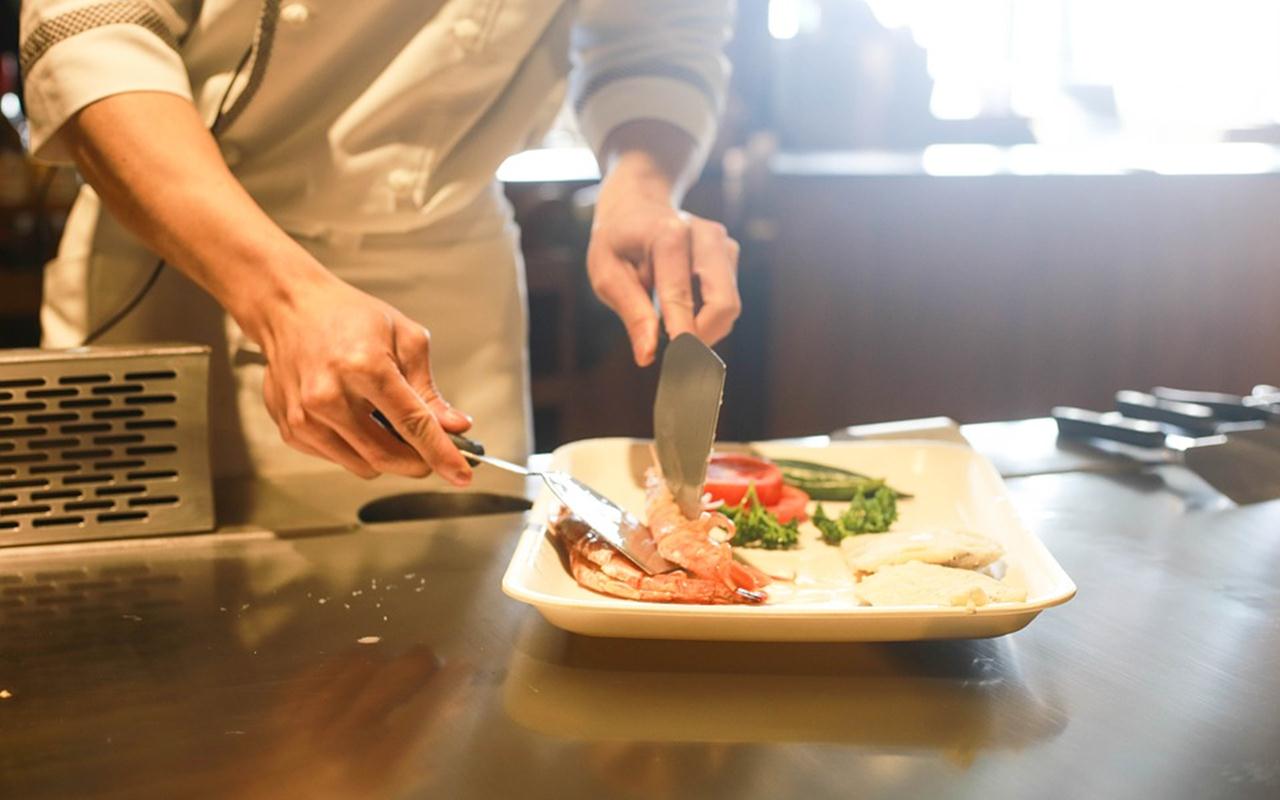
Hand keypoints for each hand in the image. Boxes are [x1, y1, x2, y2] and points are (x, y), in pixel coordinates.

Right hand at [246, 268, 473, 483]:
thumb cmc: (347, 316)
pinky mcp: (292, 430)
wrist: (289, 309)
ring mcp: (305, 417)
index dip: (442, 454)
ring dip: (389, 456)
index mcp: (363, 367)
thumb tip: (454, 427)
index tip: (461, 474)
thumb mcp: (404, 339)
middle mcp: (329, 396)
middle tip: (434, 452)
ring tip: (388, 422)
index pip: (412, 425)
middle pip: (387, 456)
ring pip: (365, 466)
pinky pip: (340, 459)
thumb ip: (428, 390)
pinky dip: (359, 449)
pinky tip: (357, 418)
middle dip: (419, 462)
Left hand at [587, 153, 740, 366]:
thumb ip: (631, 313)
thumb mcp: (607, 274)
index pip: (681, 297)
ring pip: (729, 306)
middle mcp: (705, 235)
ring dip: (703, 327)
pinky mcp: (731, 254)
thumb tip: (648, 355)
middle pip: (724, 304)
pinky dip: (706, 315)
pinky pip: (727, 299)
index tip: (682, 370)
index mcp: (669, 235)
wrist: (638, 205)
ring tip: (669, 322)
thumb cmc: (617, 242)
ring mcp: (723, 243)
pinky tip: (682, 307)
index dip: (684, 338)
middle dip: (703, 338)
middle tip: (676, 357)